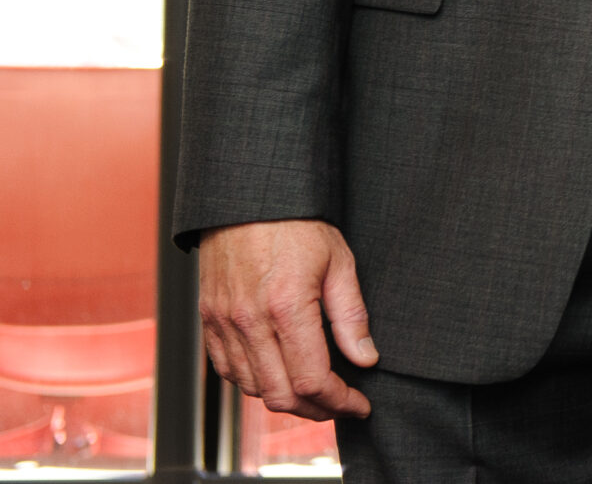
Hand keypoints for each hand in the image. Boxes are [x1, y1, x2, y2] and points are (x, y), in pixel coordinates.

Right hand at [198, 219, 377, 419]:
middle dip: (316, 409)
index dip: (340, 401)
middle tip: (341, 405)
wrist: (248, 198)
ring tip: (315, 393)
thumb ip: (351, 316)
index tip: (360, 404)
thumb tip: (366, 358)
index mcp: (286, 308)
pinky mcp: (209, 322)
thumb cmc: (297, 224)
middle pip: (280, 395)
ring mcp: (223, 324)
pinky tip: (278, 375)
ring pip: (253, 389)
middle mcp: (249, 322)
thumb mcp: (339, 262)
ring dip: (285, 399)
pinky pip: (228, 372)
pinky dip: (255, 384)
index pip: (312, 380)